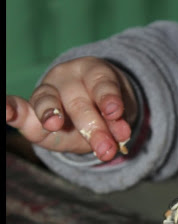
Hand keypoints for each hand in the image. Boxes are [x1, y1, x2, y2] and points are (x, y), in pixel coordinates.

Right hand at [6, 57, 137, 161]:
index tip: (115, 112)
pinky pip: (21, 107)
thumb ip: (115, 125)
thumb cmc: (103, 110)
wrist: (87, 107)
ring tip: (54, 123)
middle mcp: (68, 78)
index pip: (101, 84)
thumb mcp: (115, 116)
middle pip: (79, 102)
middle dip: (94, 128)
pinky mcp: (31, 108)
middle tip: (107, 149)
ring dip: (51, 114)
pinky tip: (7, 112)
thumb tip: (121, 135)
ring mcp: (48, 91)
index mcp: (94, 73)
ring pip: (48, 101)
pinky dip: (11, 108)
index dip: (108, 98)